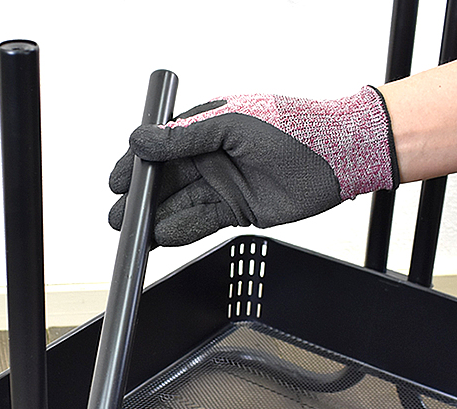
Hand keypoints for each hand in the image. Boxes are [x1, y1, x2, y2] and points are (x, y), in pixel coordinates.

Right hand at [108, 87, 397, 246]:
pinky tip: (163, 236)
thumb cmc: (293, 127)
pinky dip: (181, 231)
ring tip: (136, 233)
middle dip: (140, 199)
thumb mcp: (231, 125)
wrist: (339, 156)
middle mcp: (211, 157)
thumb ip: (184, 138)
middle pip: (165, 181)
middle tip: (119, 216)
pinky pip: (200, 223)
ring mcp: (223, 184)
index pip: (159, 148)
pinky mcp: (237, 210)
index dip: (135, 165)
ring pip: (179, 205)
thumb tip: (139, 141)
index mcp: (206, 127)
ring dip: (156, 219)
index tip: (116, 181)